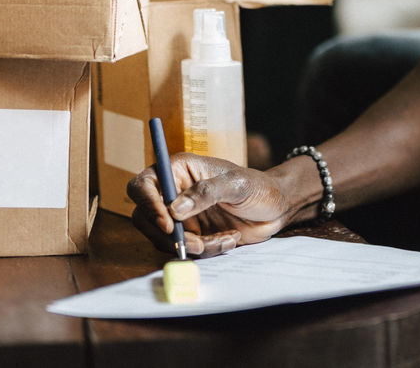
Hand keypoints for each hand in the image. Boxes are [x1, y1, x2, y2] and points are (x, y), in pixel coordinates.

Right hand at [127, 153, 290, 255]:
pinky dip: (206, 250)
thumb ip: (206, 193)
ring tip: (226, 237)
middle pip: (146, 218)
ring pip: (165, 239)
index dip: (148, 204)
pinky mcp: (191, 234)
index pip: (144, 185)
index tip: (169, 223)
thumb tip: (175, 208)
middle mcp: (174, 192)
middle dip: (169, 235)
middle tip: (198, 243)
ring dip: (193, 245)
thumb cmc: (258, 186)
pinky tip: (229, 239)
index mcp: (179, 170)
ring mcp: (181, 216)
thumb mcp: (236, 184)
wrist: (276, 208)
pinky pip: (185, 249)